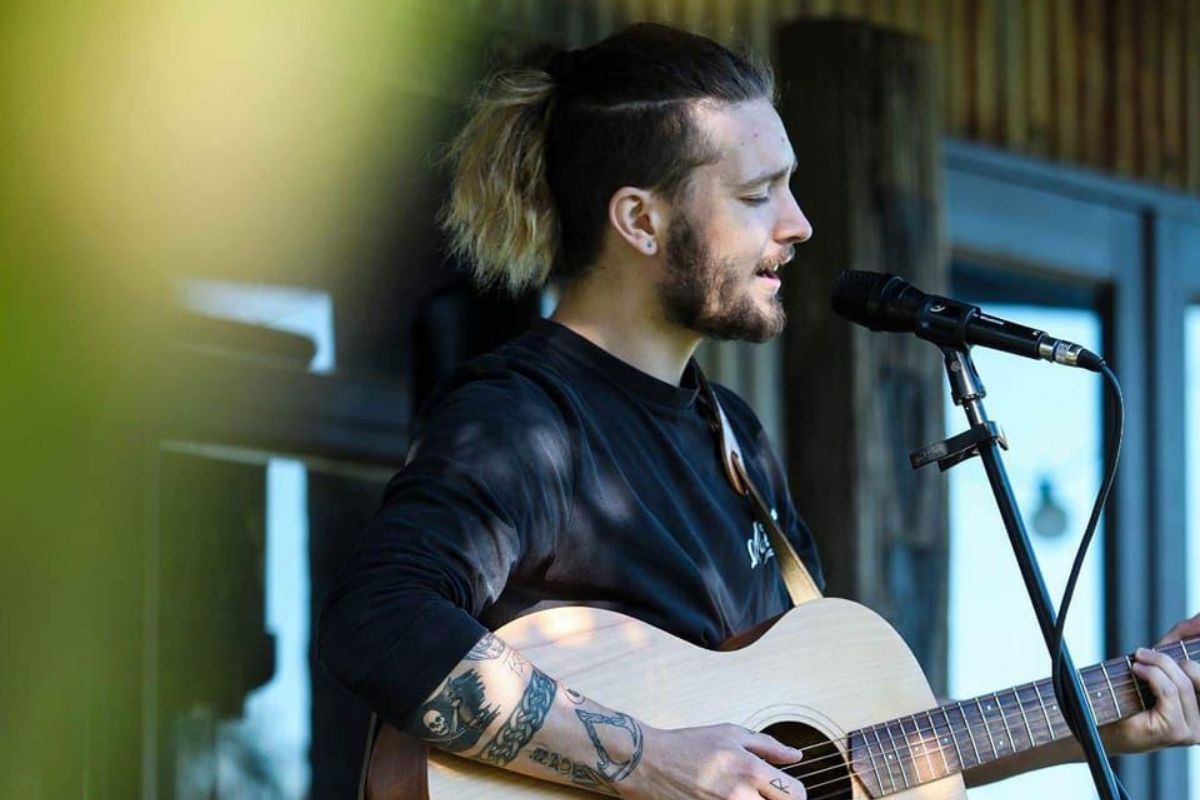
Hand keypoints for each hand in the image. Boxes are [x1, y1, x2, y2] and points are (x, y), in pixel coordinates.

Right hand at [622, 723, 804, 799]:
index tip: (787, 790)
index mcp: (750, 769)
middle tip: (767, 794)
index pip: (794, 794)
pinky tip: (733, 799)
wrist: (650, 763)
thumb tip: (795, 756)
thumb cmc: (688, 745)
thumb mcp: (730, 734)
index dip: (795, 792)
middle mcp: (740, 795)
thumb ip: (767, 746)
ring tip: (747, 795)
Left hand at [1104, 612, 1199, 753]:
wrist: (1104, 727)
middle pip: (1196, 673)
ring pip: (1181, 682)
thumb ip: (1177, 645)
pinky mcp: (1178, 731)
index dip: (1197, 639)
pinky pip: (1169, 690)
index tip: (1193, 622)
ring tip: (1138, 660)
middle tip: (1144, 653)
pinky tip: (1137, 670)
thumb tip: (1195, 619)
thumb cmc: (1131, 698)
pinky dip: (1151, 674)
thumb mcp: (1159, 667)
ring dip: (1156, 664)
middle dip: (1168, 658)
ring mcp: (1195, 730)